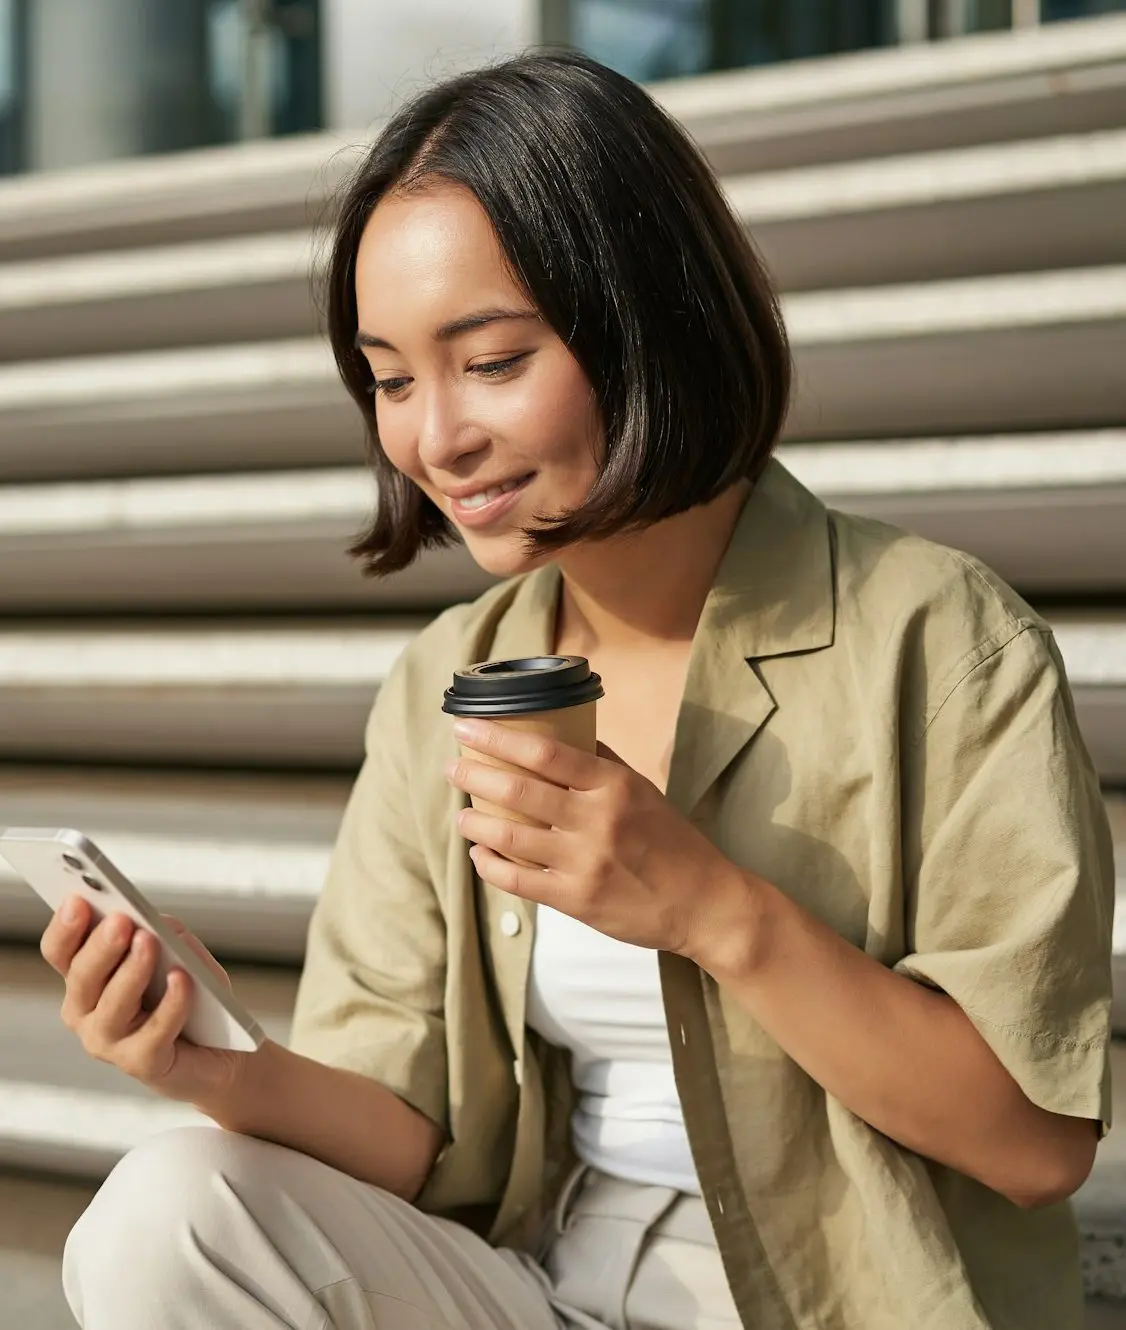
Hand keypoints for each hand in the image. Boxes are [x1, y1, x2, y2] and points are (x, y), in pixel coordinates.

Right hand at [40, 895, 251, 1106]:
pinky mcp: (142, 1063)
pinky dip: (170, 1003)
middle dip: (100, 947)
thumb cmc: (190, 994)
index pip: (61, 952)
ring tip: (149, 942)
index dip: (65, 927)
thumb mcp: (179, 953)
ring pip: (111, 1006)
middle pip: (82, 977)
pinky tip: (181, 979)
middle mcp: (86, 1013)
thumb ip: (165, 934)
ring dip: (131, 971)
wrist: (219, 1049)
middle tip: (120, 920)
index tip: (78, 900)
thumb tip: (157, 923)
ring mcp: (109, 1043)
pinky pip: (154, 1032)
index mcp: (85, 979)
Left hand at [446, 718, 755, 960]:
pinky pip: (518, 881)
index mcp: (612, 785)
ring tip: (462, 813)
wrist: (704, 903)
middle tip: (452, 767)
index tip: (467, 728)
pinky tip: (480, 854)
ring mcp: (585, 862)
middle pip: (519, 790)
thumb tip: (564, 733)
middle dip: (475, 775)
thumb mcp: (643, 790)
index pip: (544, 752)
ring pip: (511, 836)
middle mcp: (597, 820)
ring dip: (477, 822)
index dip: (498, 738)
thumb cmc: (673, 842)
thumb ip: (603, 763)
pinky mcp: (577, 901)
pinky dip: (491, 865)